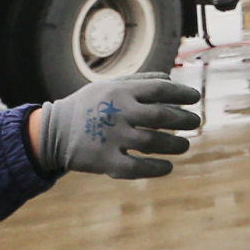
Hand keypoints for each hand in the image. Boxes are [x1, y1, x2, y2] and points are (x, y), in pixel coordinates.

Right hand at [30, 74, 202, 179]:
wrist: (54, 131)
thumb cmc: (89, 105)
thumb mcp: (110, 85)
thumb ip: (140, 81)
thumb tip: (171, 80)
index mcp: (121, 92)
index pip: (161, 89)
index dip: (182, 93)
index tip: (196, 98)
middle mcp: (118, 113)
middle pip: (162, 116)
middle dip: (184, 119)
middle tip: (196, 122)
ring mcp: (112, 138)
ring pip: (153, 143)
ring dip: (174, 145)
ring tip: (184, 145)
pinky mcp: (104, 161)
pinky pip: (136, 168)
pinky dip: (155, 169)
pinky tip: (168, 167)